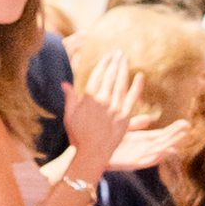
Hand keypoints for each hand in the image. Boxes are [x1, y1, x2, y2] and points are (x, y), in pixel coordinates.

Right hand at [62, 53, 142, 184]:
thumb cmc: (78, 135)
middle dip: (114, 63)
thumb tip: (64, 83)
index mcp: (89, 99)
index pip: (97, 76)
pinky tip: (140, 76)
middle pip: (110, 77)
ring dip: (123, 70)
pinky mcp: (125, 117)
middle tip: (118, 53)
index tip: (107, 57)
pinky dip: (137, 86)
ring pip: (121, 84)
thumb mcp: (70, 116)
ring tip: (125, 59)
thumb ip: (70, 98)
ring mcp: (115, 108)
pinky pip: (132, 98)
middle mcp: (103, 101)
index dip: (103, 64)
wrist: (91, 152)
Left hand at [110, 116, 185, 173]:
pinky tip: (168, 151)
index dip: (174, 129)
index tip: (185, 123)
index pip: (162, 134)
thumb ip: (135, 124)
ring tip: (183, 136)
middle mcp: (142, 148)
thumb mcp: (122, 128)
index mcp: (142, 139)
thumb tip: (150, 119)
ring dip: (171, 143)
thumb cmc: (103, 140)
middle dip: (176, 134)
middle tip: (188, 126)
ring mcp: (138, 156)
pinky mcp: (132, 163)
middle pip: (163, 141)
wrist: (89, 153)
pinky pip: (148, 161)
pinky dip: (159, 156)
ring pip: (159, 150)